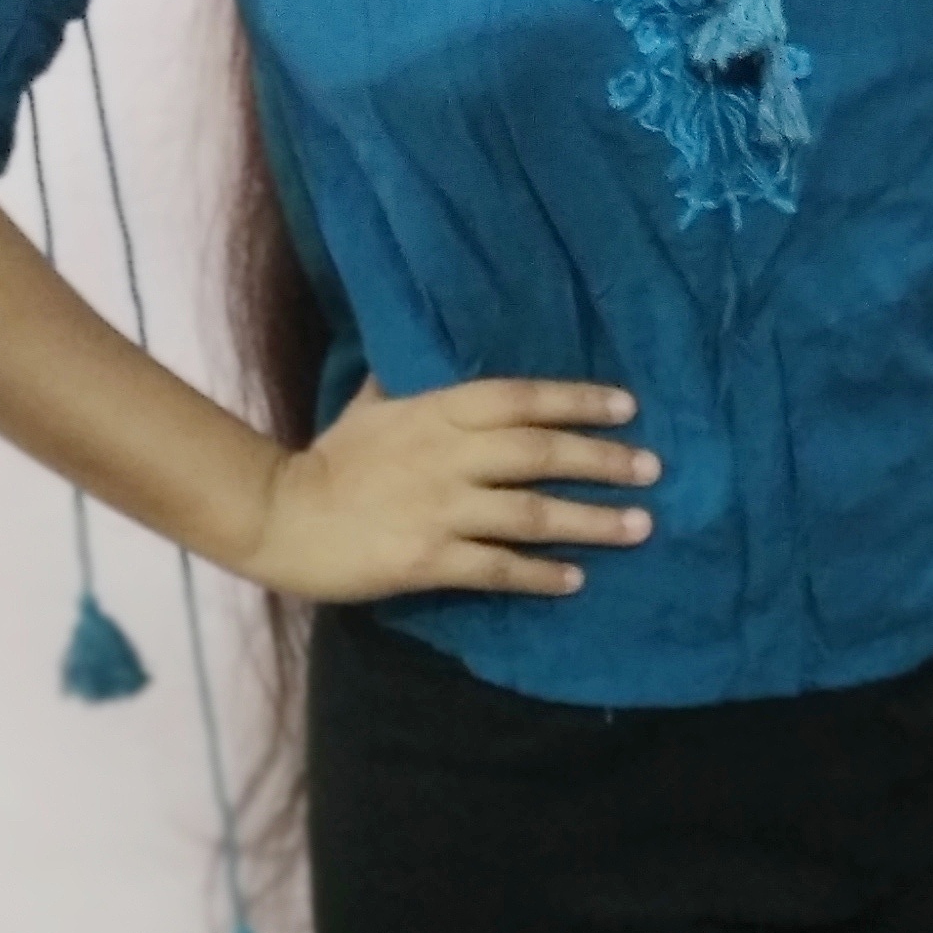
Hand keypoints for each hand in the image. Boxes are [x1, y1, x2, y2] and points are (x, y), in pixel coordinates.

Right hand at [241, 371, 660, 603]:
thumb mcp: (372, 404)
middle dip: (602, 460)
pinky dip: (539, 574)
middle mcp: (447, 455)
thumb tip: (429, 351)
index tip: (628, 408)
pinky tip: (575, 581)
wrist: (280, 515)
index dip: (577, 401)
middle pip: (540, 454)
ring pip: (531, 514)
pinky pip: (497, 568)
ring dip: (590, 522)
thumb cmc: (331, 458)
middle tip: (652, 469)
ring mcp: (439, 509)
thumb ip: (411, 384)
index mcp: (436, 410)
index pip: (521, 398)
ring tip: (639, 527)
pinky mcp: (427, 559)